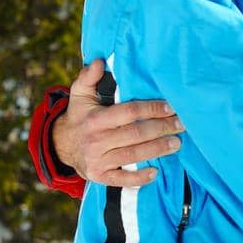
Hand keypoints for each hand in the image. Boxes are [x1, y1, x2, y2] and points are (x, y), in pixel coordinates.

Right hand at [54, 59, 184, 187]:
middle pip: (136, 134)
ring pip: (133, 155)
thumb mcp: (80, 95)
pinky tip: (155, 172)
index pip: (129, 112)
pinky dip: (138, 178)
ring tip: (177, 143)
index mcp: (96, 119)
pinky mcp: (99, 176)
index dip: (152, 109)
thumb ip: (89, 77)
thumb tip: (99, 62)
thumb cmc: (80, 116)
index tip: (172, 107)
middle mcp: (97, 140)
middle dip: (162, 129)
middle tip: (182, 125)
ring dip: (158, 150)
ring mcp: (98, 160)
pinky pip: (121, 180)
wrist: (60, 145)